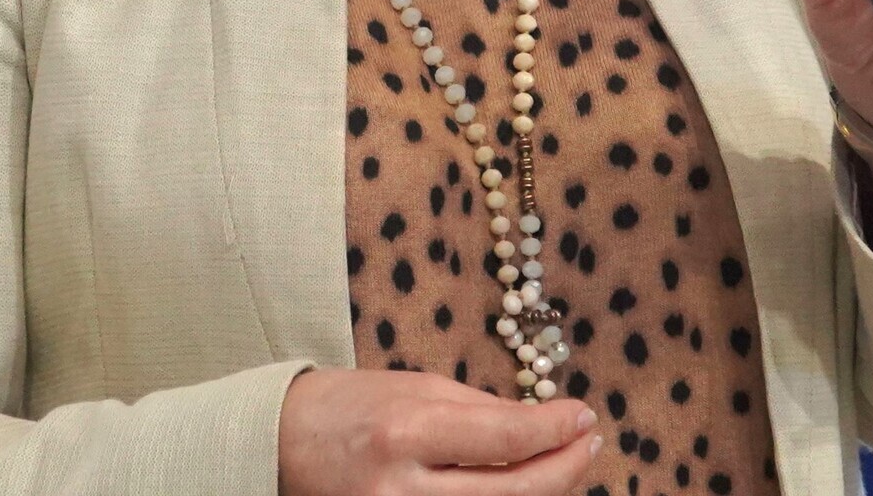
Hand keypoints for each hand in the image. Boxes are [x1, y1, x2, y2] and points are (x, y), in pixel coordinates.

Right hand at [278, 367, 601, 495]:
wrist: (281, 446)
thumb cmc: (350, 406)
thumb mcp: (416, 387)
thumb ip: (479, 411)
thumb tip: (541, 426)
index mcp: (408, 430)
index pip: (506, 440)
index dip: (557, 430)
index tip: (585, 415)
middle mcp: (404, 488)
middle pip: (513, 494)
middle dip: (564, 469)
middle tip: (591, 442)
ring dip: (544, 493)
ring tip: (570, 466)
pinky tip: (526, 490)